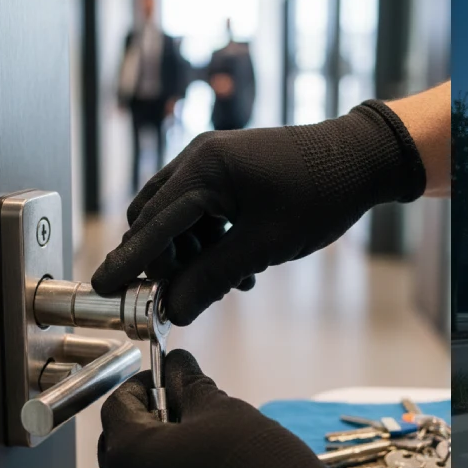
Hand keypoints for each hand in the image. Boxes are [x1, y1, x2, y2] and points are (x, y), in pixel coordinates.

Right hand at [91, 100, 425, 323]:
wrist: (363, 159)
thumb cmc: (321, 192)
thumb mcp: (265, 245)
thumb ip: (215, 277)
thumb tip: (176, 309)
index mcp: (203, 169)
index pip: (152, 223)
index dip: (128, 261)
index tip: (105, 289)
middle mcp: (199, 158)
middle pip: (156, 220)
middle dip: (166, 262)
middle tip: (184, 297)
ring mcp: (214, 162)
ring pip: (180, 220)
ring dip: (193, 257)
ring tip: (231, 284)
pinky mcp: (230, 172)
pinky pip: (202, 213)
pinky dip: (211, 243)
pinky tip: (241, 270)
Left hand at [98, 349, 377, 467]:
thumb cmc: (258, 467)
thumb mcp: (224, 411)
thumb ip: (190, 385)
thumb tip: (176, 365)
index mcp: (130, 455)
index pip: (117, 407)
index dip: (142, 386)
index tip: (168, 379)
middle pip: (121, 449)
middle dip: (148, 425)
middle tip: (188, 413)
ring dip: (160, 464)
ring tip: (203, 455)